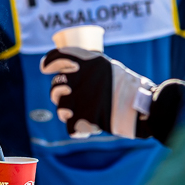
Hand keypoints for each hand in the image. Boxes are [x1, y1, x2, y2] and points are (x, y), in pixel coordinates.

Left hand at [39, 47, 154, 138]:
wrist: (140, 106)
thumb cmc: (131, 87)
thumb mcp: (110, 68)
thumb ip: (92, 70)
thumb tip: (78, 75)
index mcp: (86, 61)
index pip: (58, 56)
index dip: (49, 62)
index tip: (45, 67)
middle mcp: (77, 76)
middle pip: (56, 85)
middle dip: (58, 92)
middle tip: (66, 96)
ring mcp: (77, 98)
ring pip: (60, 106)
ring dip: (66, 111)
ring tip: (77, 114)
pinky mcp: (80, 118)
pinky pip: (69, 125)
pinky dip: (76, 128)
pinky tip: (83, 127)